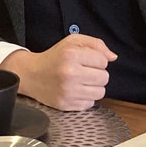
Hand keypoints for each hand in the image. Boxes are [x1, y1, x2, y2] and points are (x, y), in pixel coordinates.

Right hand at [0, 35, 116, 110]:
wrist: (32, 75)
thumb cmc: (55, 57)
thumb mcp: (73, 41)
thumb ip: (96, 44)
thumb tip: (113, 57)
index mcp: (71, 55)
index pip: (103, 61)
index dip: (98, 60)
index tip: (87, 61)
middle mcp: (69, 73)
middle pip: (104, 78)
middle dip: (98, 74)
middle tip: (85, 71)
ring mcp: (67, 91)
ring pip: (100, 92)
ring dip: (94, 87)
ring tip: (81, 81)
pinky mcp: (66, 104)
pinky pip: (90, 104)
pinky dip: (86, 98)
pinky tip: (75, 90)